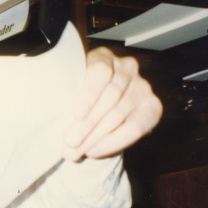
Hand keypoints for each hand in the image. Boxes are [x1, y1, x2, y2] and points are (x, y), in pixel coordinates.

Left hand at [64, 46, 162, 161]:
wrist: (100, 110)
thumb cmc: (77, 98)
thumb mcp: (70, 90)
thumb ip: (66, 97)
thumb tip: (53, 121)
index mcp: (102, 57)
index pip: (100, 72)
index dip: (89, 94)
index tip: (76, 114)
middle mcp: (127, 67)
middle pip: (109, 97)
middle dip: (87, 124)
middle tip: (69, 142)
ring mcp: (142, 86)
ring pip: (118, 114)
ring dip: (95, 137)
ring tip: (76, 151)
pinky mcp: (153, 106)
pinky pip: (135, 127)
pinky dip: (113, 142)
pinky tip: (95, 151)